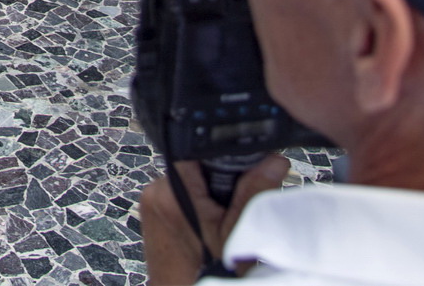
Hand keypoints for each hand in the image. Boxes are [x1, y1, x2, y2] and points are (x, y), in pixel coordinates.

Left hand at [139, 156, 288, 284]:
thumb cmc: (205, 276)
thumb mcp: (239, 233)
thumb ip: (255, 193)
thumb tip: (272, 162)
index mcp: (172, 192)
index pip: (200, 150)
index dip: (226, 156)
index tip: (245, 170)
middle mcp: (156, 193)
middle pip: (197, 166)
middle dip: (221, 181)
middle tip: (232, 210)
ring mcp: (151, 204)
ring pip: (191, 182)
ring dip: (211, 196)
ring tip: (220, 225)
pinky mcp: (154, 214)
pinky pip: (181, 197)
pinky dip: (199, 207)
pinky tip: (209, 229)